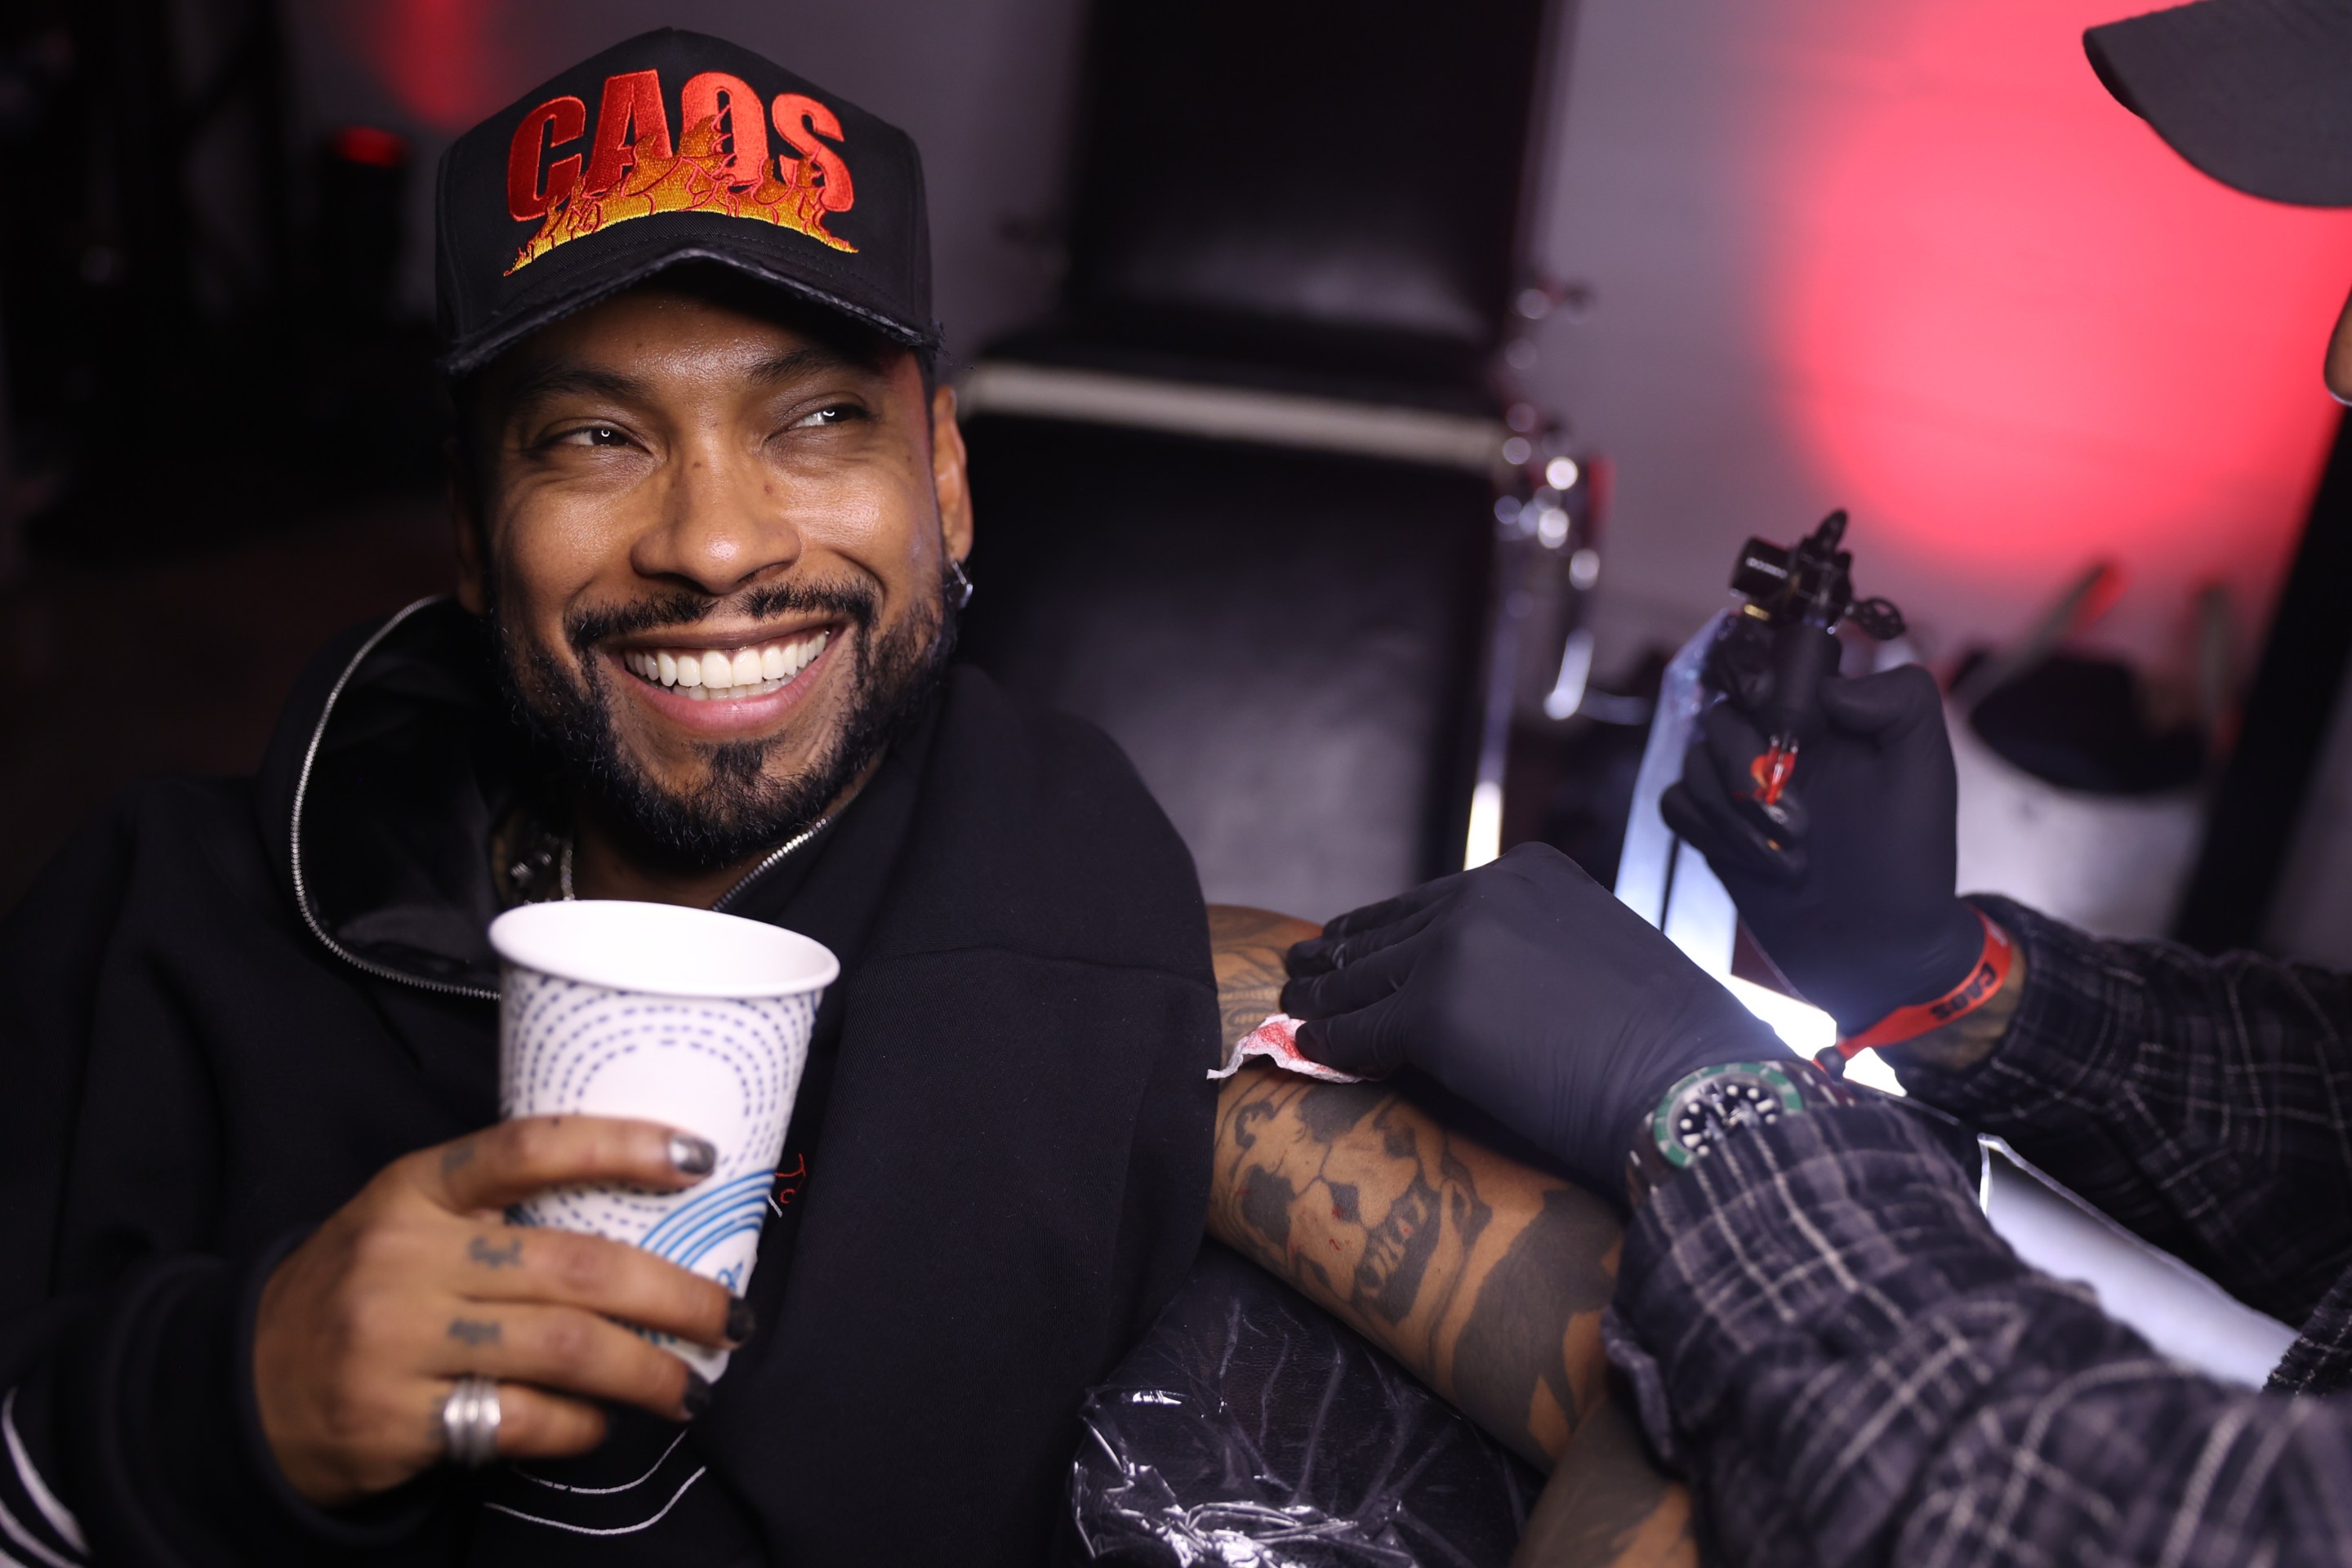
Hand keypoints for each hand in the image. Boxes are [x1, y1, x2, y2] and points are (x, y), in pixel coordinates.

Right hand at [253, 1117, 746, 1505]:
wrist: (238, 1388)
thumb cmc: (355, 1291)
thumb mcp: (404, 1221)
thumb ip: (494, 1210)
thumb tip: (638, 1212)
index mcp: (415, 1189)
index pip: (529, 1147)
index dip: (621, 1144)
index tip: (700, 1156)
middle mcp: (406, 1258)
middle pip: (576, 1267)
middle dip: (675, 1295)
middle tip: (729, 1317)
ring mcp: (397, 1342)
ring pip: (564, 1349)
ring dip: (648, 1371)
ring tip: (691, 1385)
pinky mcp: (397, 1421)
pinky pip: (523, 1421)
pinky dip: (580, 1424)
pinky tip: (603, 1422)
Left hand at [1280, 844, 1781, 1194]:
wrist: (1692, 1083)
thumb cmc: (1670, 1040)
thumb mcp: (1597, 954)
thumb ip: (1537, 948)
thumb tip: (1489, 982)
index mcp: (1530, 872)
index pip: (1433, 902)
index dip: (1380, 926)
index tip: (1342, 937)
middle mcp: (1487, 894)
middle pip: (1390, 932)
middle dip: (1339, 954)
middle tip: (1298, 967)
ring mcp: (1455, 947)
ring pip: (1366, 978)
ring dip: (1321, 995)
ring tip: (1291, 1004)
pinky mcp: (1433, 1011)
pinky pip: (1363, 1032)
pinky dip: (1332, 1044)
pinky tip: (1309, 1047)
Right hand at [1659, 665, 1982, 1034]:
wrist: (1879, 948)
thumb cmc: (1909, 859)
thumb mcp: (1926, 769)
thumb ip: (1902, 700)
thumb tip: (1830, 687)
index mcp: (1826, 719)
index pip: (1770, 661)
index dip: (1759, 676)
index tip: (1772, 710)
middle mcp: (1776, 744)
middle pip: (1723, 712)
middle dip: (1747, 764)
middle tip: (1800, 820)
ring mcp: (1740, 787)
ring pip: (1694, 761)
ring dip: (1737, 812)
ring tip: (1792, 856)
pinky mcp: (1713, 829)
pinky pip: (1677, 803)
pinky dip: (1709, 832)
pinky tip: (1757, 864)